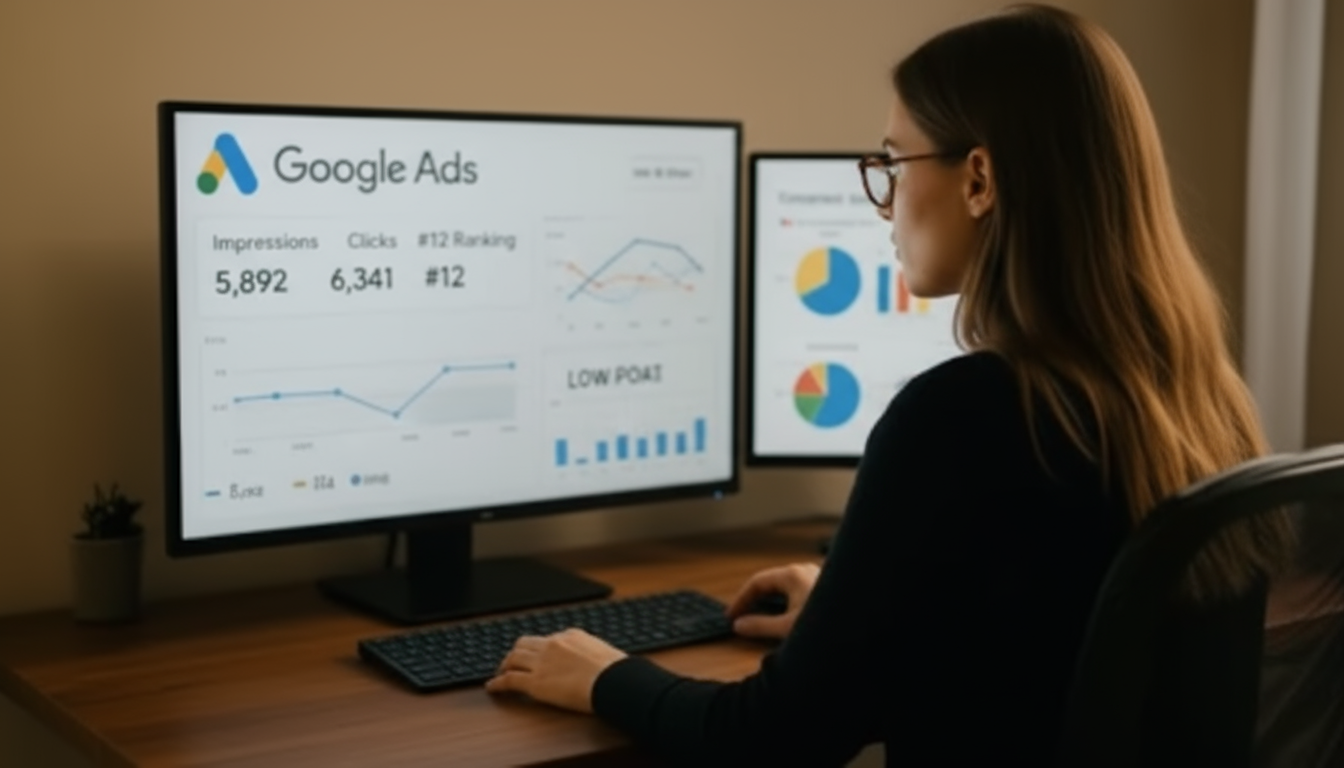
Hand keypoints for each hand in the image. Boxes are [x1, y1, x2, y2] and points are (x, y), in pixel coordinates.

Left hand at [484, 628, 626, 712]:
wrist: (614, 681)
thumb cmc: (616, 672)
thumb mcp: (605, 654)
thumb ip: (593, 655)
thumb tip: (598, 664)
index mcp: (571, 635)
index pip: (547, 639)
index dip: (538, 649)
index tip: (535, 655)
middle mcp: (553, 644)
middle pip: (524, 644)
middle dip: (516, 652)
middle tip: (511, 662)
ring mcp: (542, 662)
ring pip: (513, 658)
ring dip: (504, 665)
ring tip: (500, 673)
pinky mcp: (536, 682)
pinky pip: (509, 680)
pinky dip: (497, 683)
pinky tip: (492, 687)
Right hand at [726, 562, 820, 640]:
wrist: (863, 629)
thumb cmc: (828, 624)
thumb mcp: (787, 628)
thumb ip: (760, 626)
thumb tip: (739, 625)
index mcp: (792, 574)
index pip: (757, 582)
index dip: (741, 599)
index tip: (731, 616)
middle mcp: (803, 570)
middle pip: (770, 583)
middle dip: (754, 600)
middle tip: (741, 617)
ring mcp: (816, 577)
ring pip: (784, 588)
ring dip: (770, 603)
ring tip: (760, 619)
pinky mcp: (825, 589)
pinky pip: (796, 592)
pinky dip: (784, 603)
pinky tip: (784, 617)